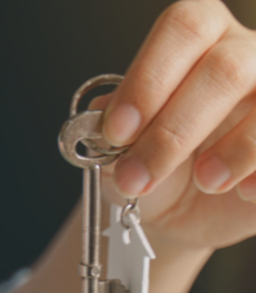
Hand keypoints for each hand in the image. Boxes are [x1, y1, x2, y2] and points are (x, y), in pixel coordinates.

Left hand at [99, 0, 255, 250]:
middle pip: (225, 68)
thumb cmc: (153, 171)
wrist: (177, 214)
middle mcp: (245, 57)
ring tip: (204, 182)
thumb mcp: (121, 153)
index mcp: (198, 43)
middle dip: (172, 133)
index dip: (148, 80)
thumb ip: (109, 131)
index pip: (184, 29)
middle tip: (136, 178)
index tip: (116, 132)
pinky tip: (242, 192)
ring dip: (233, 150)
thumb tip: (101, 117)